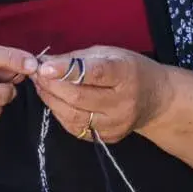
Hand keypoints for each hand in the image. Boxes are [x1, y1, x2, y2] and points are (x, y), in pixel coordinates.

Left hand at [33, 47, 171, 142]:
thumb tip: (45, 61)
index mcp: (125, 74)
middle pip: (78, 98)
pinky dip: (60, 113)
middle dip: (51, 85)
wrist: (157, 100)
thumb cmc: (131, 70)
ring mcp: (116, 124)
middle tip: (35, 74)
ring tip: (40, 86)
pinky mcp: (108, 138)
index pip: (94, 73)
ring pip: (74, 116)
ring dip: (51, 100)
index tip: (44, 67)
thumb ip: (77, 58)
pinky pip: (76, 128)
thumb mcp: (109, 53)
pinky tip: (54, 101)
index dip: (66, 70)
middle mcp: (122, 103)